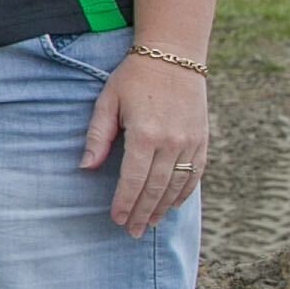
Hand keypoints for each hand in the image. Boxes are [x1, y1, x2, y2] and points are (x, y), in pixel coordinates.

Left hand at [87, 50, 207, 233]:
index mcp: (145, 134)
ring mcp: (191, 142)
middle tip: (131, 232)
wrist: (175, 56)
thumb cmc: (133, 78)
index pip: (133, 180)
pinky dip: (183, 193)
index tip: (115, 219)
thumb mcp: (107, 102)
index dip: (124, 203)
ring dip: (162, 208)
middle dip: (141, 213)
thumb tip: (86, 167)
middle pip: (155, 189)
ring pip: (176, 186)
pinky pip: (195, 175)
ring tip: (148, 225)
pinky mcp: (203, 140)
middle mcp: (172, 142)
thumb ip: (98, 136)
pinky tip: (171, 205)